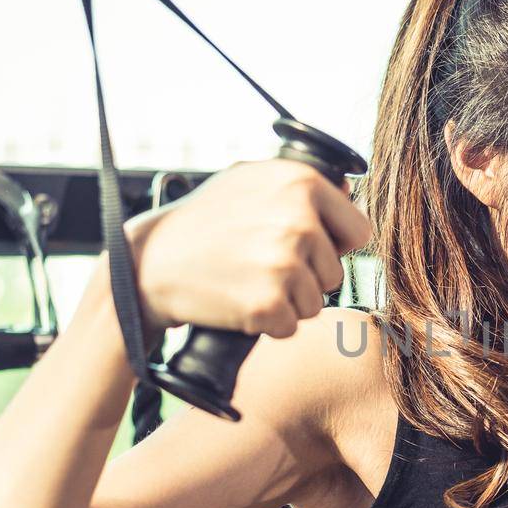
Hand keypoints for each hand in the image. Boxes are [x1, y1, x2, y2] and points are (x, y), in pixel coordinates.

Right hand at [124, 158, 372, 339]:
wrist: (149, 261)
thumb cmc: (202, 221)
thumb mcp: (249, 180)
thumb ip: (299, 184)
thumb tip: (348, 189)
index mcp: (301, 183)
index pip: (358, 231)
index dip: (334, 246)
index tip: (305, 249)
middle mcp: (299, 219)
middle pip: (335, 273)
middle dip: (305, 278)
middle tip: (259, 267)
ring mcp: (284, 262)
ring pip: (316, 303)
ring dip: (287, 302)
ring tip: (246, 281)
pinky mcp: (269, 303)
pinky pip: (290, 326)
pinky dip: (267, 324)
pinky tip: (238, 301)